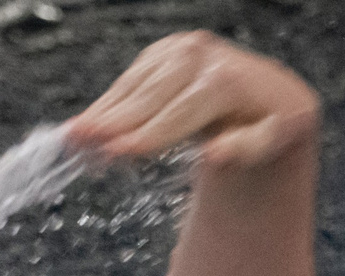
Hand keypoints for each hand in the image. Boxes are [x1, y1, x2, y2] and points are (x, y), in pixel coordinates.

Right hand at [64, 33, 317, 170]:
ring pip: (134, 85)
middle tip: (79, 143)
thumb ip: (245, 149)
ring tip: (74, 138)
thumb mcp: (270, 141)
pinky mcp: (163, 53)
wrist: (269, 95)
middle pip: (150, 95)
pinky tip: (88, 123)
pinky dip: (108, 102)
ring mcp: (179, 50)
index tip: (118, 153)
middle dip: (114, 121)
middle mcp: (201, 56)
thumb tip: (213, 155)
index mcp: (227, 78)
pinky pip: (130, 80)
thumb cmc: (270, 125)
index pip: (180, 111)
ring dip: (103, 112)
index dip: (148, 134)